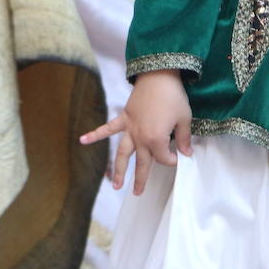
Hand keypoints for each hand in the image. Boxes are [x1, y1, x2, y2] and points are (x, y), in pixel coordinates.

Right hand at [79, 69, 191, 194]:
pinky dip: (95, 134)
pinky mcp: (125, 117)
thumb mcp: (185, 119)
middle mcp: (140, 138)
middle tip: (138, 193)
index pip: (164, 158)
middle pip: (141, 163)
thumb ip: (184, 139)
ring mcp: (130, 128)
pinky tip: (82, 140)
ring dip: (117, 169)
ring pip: (122, 153)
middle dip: (141, 179)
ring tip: (114, 185)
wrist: (158, 75)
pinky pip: (108, 128)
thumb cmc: (173, 97)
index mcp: (156, 140)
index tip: (180, 155)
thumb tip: (186, 153)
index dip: (173, 159)